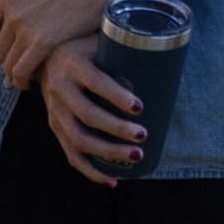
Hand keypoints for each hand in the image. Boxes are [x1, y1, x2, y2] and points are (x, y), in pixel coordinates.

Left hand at [0, 0, 122, 79]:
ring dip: (16, 75)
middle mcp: (12, 10)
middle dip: (8, 61)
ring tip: (28, 79)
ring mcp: (25, 26)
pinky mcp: (42, 41)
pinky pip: (21, 70)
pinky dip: (24, 80)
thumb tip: (16, 31)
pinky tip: (34, 83)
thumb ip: (23, 7)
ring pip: (7, 64)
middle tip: (23, 67)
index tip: (11, 48)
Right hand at [32, 38, 150, 173]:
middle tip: (143, 135)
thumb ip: (134, 55)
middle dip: (116, 128)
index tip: (139, 106)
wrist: (45, 57)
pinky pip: (71, 155)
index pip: (94, 82)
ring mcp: (54, 111)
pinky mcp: (55, 128)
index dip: (116, 96)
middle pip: (87, 115)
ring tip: (137, 155)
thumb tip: (177, 78)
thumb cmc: (86, 49)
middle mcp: (59, 88)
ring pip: (78, 139)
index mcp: (73, 63)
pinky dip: (92, 171)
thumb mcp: (102, 43)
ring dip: (108, 152)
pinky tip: (113, 181)